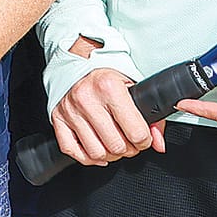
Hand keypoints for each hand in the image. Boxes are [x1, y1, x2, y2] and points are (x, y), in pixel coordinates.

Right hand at [51, 67, 166, 162]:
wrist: (79, 60)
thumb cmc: (108, 75)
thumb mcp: (134, 87)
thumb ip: (152, 117)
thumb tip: (158, 144)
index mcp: (109, 87)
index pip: (136, 132)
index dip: (145, 141)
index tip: (143, 138)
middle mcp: (87, 98)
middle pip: (116, 146)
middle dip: (129, 149)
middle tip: (130, 142)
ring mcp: (70, 110)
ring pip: (96, 152)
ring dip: (111, 155)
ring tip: (115, 145)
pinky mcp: (57, 118)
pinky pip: (72, 150)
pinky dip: (88, 157)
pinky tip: (98, 150)